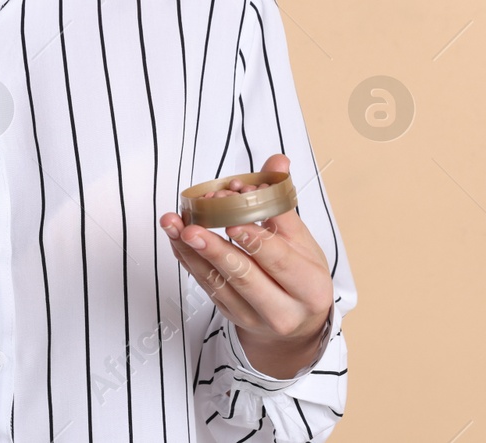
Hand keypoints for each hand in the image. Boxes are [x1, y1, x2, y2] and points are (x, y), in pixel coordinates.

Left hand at [159, 154, 333, 377]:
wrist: (296, 323)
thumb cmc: (301, 274)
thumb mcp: (303, 240)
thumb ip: (283, 202)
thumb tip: (276, 162)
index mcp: (310, 288)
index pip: (280, 260)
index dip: (256, 238)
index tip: (233, 219)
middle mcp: (283, 310)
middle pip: (245, 276)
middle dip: (216, 249)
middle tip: (192, 227)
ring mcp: (253, 317)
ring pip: (219, 283)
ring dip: (193, 252)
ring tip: (175, 226)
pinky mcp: (230, 315)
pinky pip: (206, 286)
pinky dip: (189, 260)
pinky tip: (177, 239)